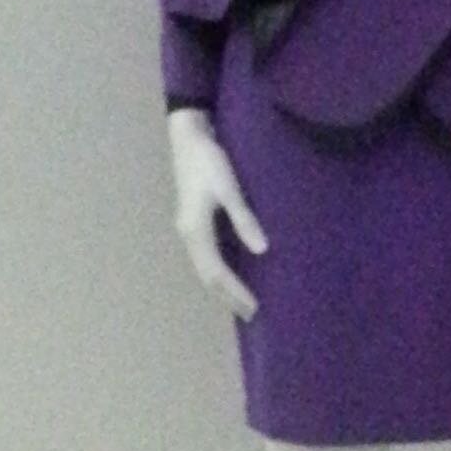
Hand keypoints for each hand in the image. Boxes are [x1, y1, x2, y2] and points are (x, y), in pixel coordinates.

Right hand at [167, 106, 265, 319]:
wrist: (188, 136)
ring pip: (204, 267)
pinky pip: (205, 256)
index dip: (235, 292)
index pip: (216, 272)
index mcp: (195, 230)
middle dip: (228, 296)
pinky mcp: (193, 221)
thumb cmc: (209, 160)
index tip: (254, 308)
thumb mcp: (229, 188)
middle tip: (250, 314)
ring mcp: (188, 228)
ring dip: (222, 287)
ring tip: (241, 301)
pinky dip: (218, 271)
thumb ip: (244, 219)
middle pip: (207, 275)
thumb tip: (262, 250)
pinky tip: (231, 274)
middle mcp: (188, 234)